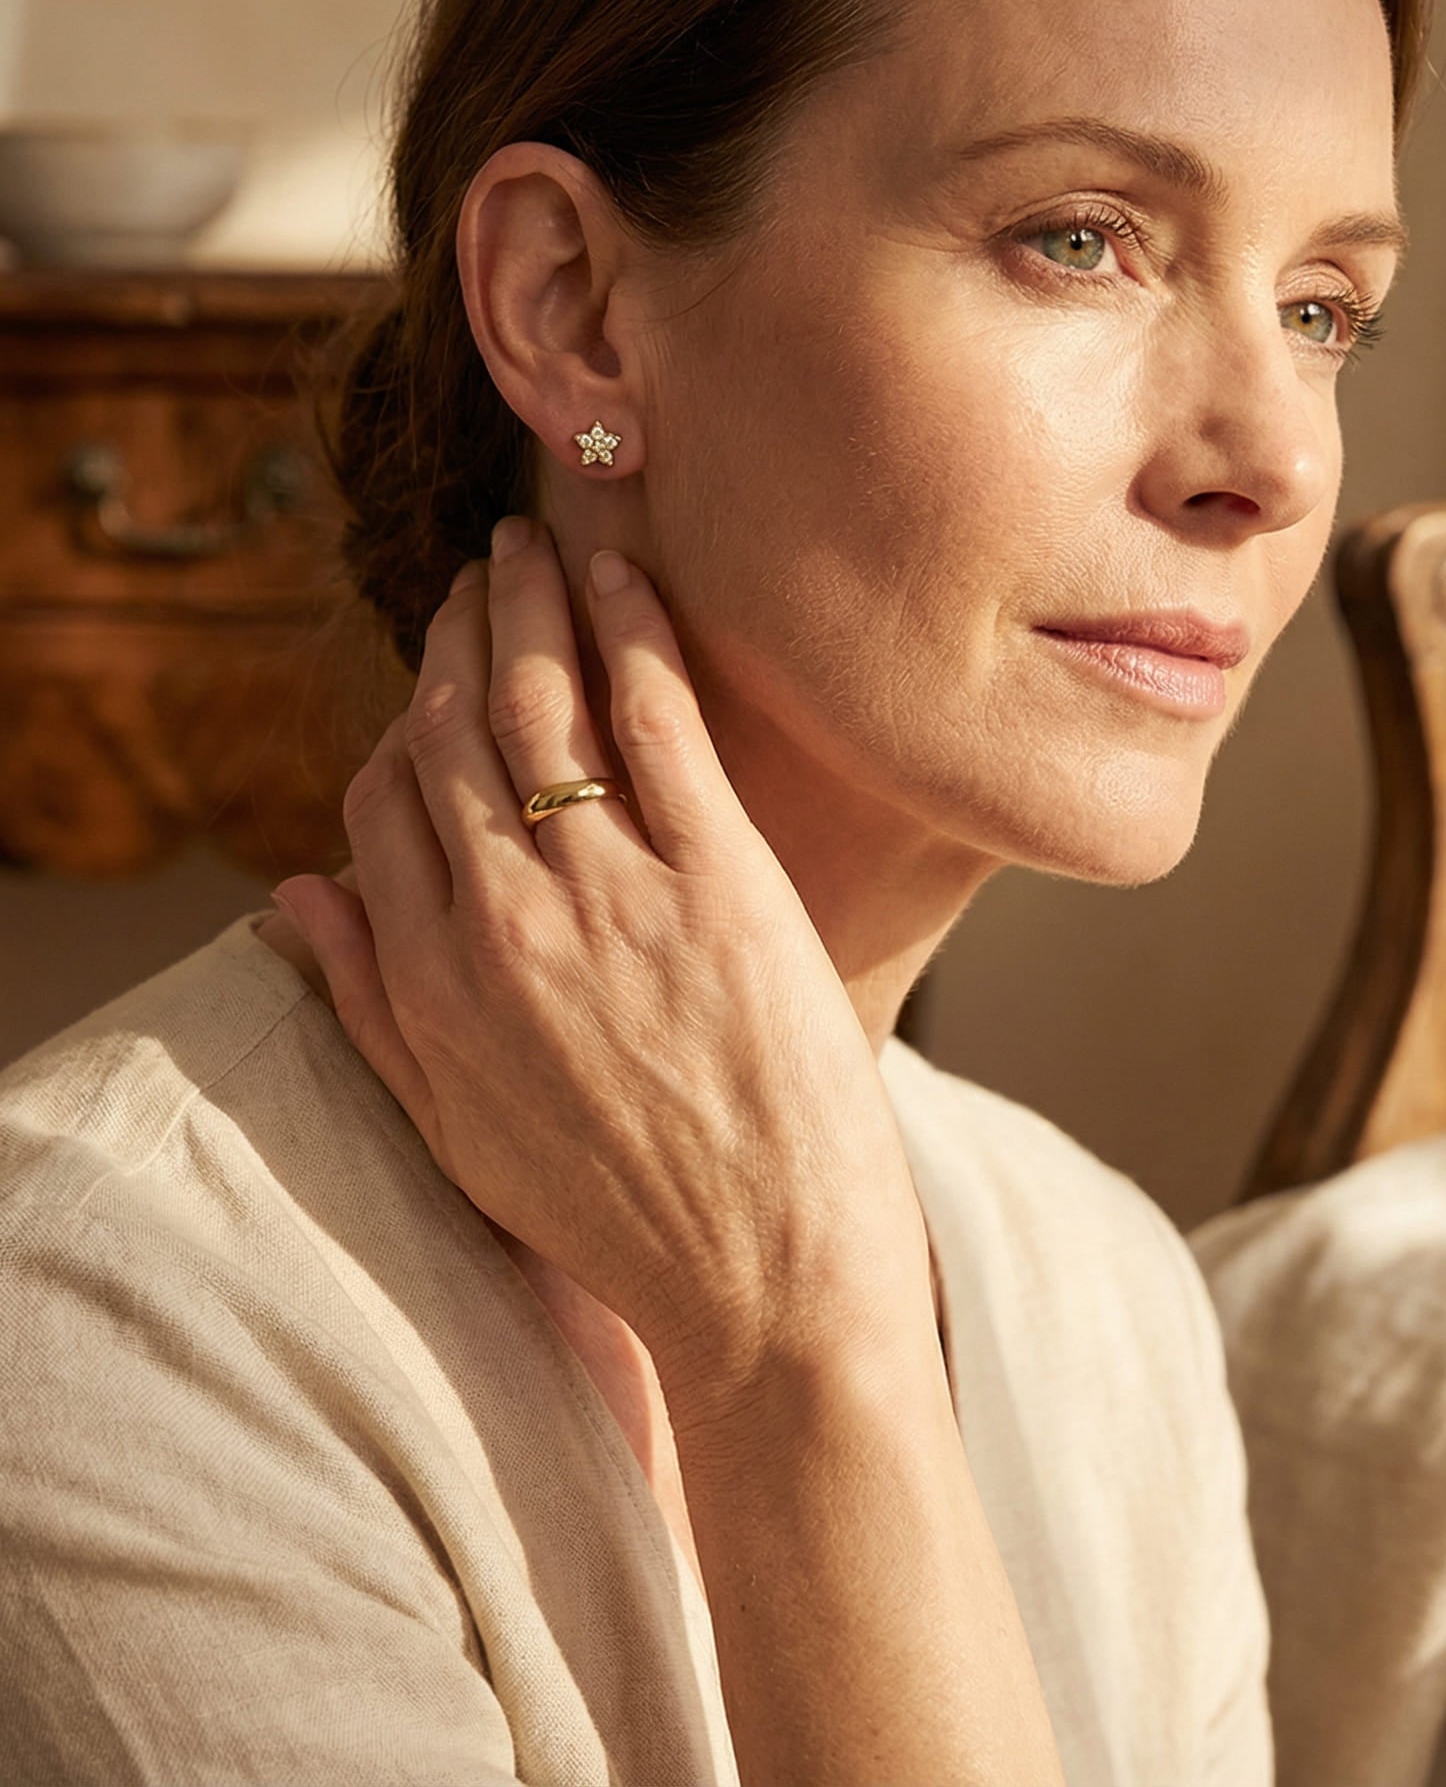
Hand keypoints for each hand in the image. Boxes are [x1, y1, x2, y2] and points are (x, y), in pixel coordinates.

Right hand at [274, 518, 933, 1423]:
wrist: (769, 1284)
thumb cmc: (621, 1217)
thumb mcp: (456, 1133)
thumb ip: (367, 1007)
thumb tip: (294, 894)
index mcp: (433, 985)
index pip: (380, 803)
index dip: (397, 721)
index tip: (427, 673)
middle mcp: (505, 923)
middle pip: (451, 730)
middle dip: (453, 630)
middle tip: (475, 570)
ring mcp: (613, 894)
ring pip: (543, 702)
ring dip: (527, 602)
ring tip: (529, 543)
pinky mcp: (722, 880)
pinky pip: (658, 719)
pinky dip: (632, 631)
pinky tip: (621, 571)